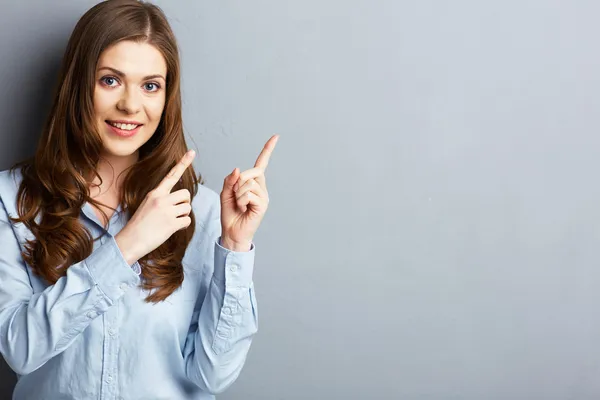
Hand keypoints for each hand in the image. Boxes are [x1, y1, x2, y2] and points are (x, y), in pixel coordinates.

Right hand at [115, 150, 195, 264]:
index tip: (192, 152)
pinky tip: (172, 229)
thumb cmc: (139, 225)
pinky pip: (187, 221)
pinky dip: (183, 226)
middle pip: (186, 194)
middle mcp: (161, 199)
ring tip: (171, 221)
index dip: (183, 163)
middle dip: (185, 203)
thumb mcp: (147, 205)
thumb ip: (161, 199)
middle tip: (176, 212)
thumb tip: (179, 199)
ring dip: (183, 215)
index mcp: (155, 193)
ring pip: (188, 208)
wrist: (130, 241)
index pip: (171, 175)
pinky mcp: (171, 224)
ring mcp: (166, 211)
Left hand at [220, 135, 278, 250]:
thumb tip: (238, 170)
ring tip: (239, 205)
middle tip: (235, 195)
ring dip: (238, 194)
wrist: (232, 232)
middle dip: (239, 181)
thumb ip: (230, 180)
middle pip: (251, 172)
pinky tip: (243, 208)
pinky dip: (240, 200)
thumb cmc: (230, 213)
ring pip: (248, 183)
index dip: (267, 150)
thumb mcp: (225, 193)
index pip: (261, 163)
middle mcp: (261, 187)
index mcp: (253, 182)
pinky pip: (248, 194)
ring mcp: (263, 196)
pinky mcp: (263, 204)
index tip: (275, 137)